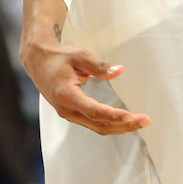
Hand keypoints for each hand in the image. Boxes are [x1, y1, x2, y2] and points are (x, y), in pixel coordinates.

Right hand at [22, 37, 149, 134]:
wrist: (37, 60)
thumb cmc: (58, 56)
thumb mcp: (79, 56)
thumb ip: (99, 66)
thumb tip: (120, 71)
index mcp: (66, 95)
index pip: (94, 111)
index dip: (113, 115)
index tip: (131, 116)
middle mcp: (66, 109)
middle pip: (100, 124)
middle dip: (124, 124)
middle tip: (145, 120)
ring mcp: (68, 114)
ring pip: (98, 127)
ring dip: (120, 126)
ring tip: (140, 121)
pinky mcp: (71, 113)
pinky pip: (93, 124)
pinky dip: (110, 124)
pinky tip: (124, 120)